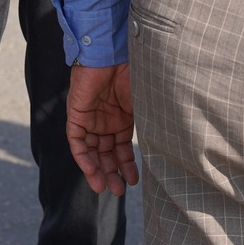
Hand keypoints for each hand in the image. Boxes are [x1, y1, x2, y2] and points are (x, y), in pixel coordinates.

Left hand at [67, 63, 137, 195]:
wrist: (111, 54)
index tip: (133, 181)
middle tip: (119, 191)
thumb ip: (149, 124)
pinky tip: (92, 170)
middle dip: (112, 172)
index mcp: (123, 117)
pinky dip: (83, 157)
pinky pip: (77, 141)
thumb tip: (166, 147)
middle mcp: (106, 120)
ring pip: (91, 151)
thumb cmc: (132, 74)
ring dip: (97, 170)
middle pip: (107, 153)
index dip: (127, 164)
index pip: (122, 147)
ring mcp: (91, 118)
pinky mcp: (77, 115)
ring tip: (105, 187)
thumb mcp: (144, 104)